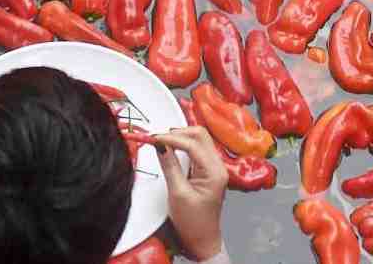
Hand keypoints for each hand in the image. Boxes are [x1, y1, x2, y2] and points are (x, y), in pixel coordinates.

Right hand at [152, 126, 227, 260]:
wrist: (201, 240)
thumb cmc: (193, 223)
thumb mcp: (177, 194)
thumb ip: (169, 166)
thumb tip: (160, 145)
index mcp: (214, 172)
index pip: (193, 144)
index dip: (172, 137)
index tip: (154, 138)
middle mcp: (218, 167)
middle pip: (200, 135)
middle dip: (178, 132)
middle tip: (158, 137)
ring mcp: (214, 168)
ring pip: (199, 140)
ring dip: (180, 137)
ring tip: (162, 142)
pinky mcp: (207, 171)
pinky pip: (196, 150)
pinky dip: (183, 146)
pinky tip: (171, 149)